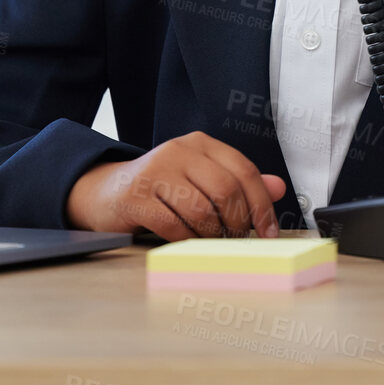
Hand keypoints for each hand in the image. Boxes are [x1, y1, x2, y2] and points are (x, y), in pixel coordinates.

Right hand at [65, 131, 287, 238]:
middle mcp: (178, 151)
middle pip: (225, 190)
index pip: (244, 170)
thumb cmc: (160, 188)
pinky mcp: (136, 196)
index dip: (261, 205)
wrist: (105, 192)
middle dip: (236, 222)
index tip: (268, 231)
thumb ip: (238, 182)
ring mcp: (155, 172)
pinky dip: (185, 239)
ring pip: (200, 210)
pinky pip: (173, 225)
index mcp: (199, 144)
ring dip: (210, 234)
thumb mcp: (200, 179)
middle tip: (235, 240)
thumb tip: (278, 187)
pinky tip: (184, 240)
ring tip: (208, 240)